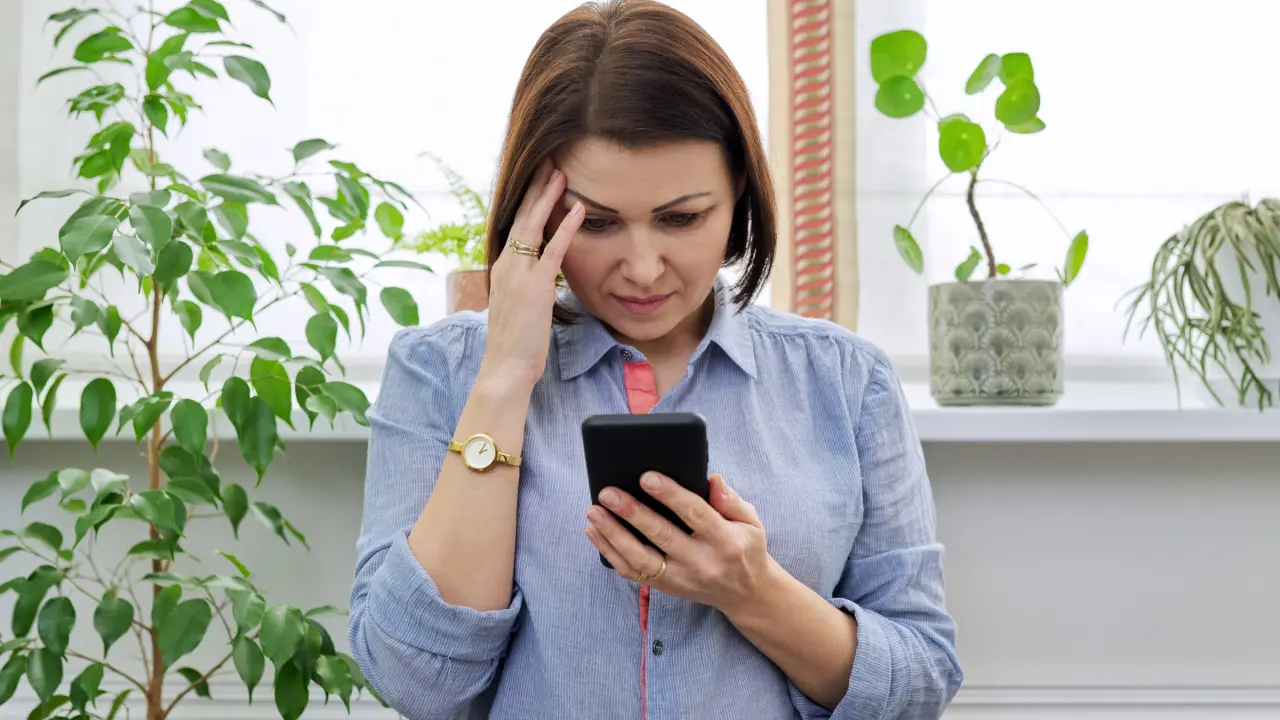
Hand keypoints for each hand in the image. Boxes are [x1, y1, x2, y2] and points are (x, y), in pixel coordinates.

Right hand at [479, 158, 583, 390]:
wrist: (505, 366)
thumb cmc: (516, 341)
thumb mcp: (519, 303)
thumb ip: (528, 282)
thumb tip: (543, 270)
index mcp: (504, 266)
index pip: (517, 223)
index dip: (529, 198)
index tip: (540, 175)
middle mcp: (507, 263)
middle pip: (522, 215)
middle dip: (536, 185)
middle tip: (549, 158)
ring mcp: (519, 273)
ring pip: (533, 225)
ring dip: (548, 196)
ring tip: (561, 171)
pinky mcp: (535, 287)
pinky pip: (553, 250)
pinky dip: (566, 227)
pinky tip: (579, 208)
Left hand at [585, 472, 776, 615]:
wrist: (745, 594)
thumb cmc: (745, 548)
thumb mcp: (751, 522)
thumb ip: (731, 500)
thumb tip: (711, 479)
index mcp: (725, 541)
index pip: (695, 514)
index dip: (670, 495)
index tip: (646, 476)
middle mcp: (701, 562)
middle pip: (662, 536)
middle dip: (631, 513)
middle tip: (608, 493)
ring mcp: (681, 579)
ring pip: (640, 560)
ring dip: (613, 535)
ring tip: (594, 512)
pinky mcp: (666, 588)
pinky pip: (633, 573)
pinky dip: (610, 552)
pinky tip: (595, 532)